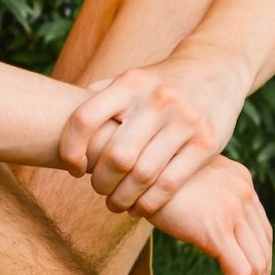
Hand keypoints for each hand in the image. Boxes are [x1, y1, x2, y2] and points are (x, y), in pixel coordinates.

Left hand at [59, 46, 251, 217]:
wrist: (217, 66)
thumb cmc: (161, 82)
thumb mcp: (131, 78)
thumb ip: (99, 97)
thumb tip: (57, 117)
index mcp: (129, 83)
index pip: (84, 118)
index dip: (70, 149)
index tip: (74, 168)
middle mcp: (156, 100)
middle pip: (115, 156)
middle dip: (101, 182)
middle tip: (99, 190)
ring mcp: (184, 120)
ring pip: (142, 175)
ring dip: (123, 198)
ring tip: (117, 204)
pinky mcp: (207, 142)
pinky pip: (170, 183)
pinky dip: (151, 203)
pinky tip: (142, 207)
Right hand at [141, 156, 273, 274]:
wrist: (129, 165)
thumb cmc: (146, 176)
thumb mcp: (184, 184)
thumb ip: (202, 201)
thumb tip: (202, 228)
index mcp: (240, 180)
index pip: (262, 231)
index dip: (260, 264)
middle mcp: (243, 192)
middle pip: (264, 250)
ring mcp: (233, 209)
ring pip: (256, 267)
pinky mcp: (216, 228)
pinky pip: (239, 274)